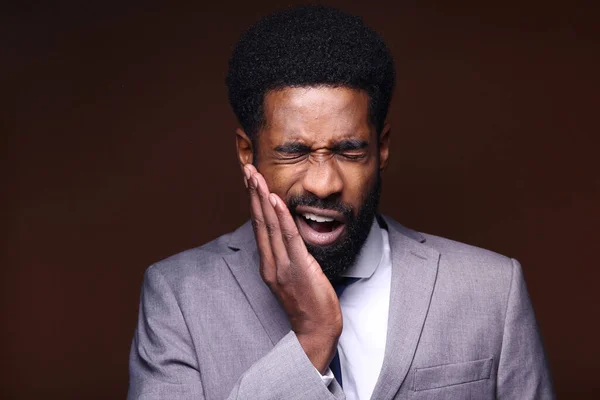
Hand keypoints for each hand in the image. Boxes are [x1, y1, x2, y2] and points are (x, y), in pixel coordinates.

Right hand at [243, 164, 341, 372]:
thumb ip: (289, 256)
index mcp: (269, 264)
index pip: (259, 227)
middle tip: (247, 169)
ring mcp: (282, 266)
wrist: (316, 330)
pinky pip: (288, 237)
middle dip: (253, 194)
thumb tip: (291, 237)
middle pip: (259, 222)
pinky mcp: (297, 268)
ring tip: (256, 177)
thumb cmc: (309, 304)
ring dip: (262, 198)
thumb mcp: (295, 277)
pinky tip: (274, 200)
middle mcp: (271, 263)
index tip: (251, 181)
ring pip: (269, 226)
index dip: (254, 202)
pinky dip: (280, 216)